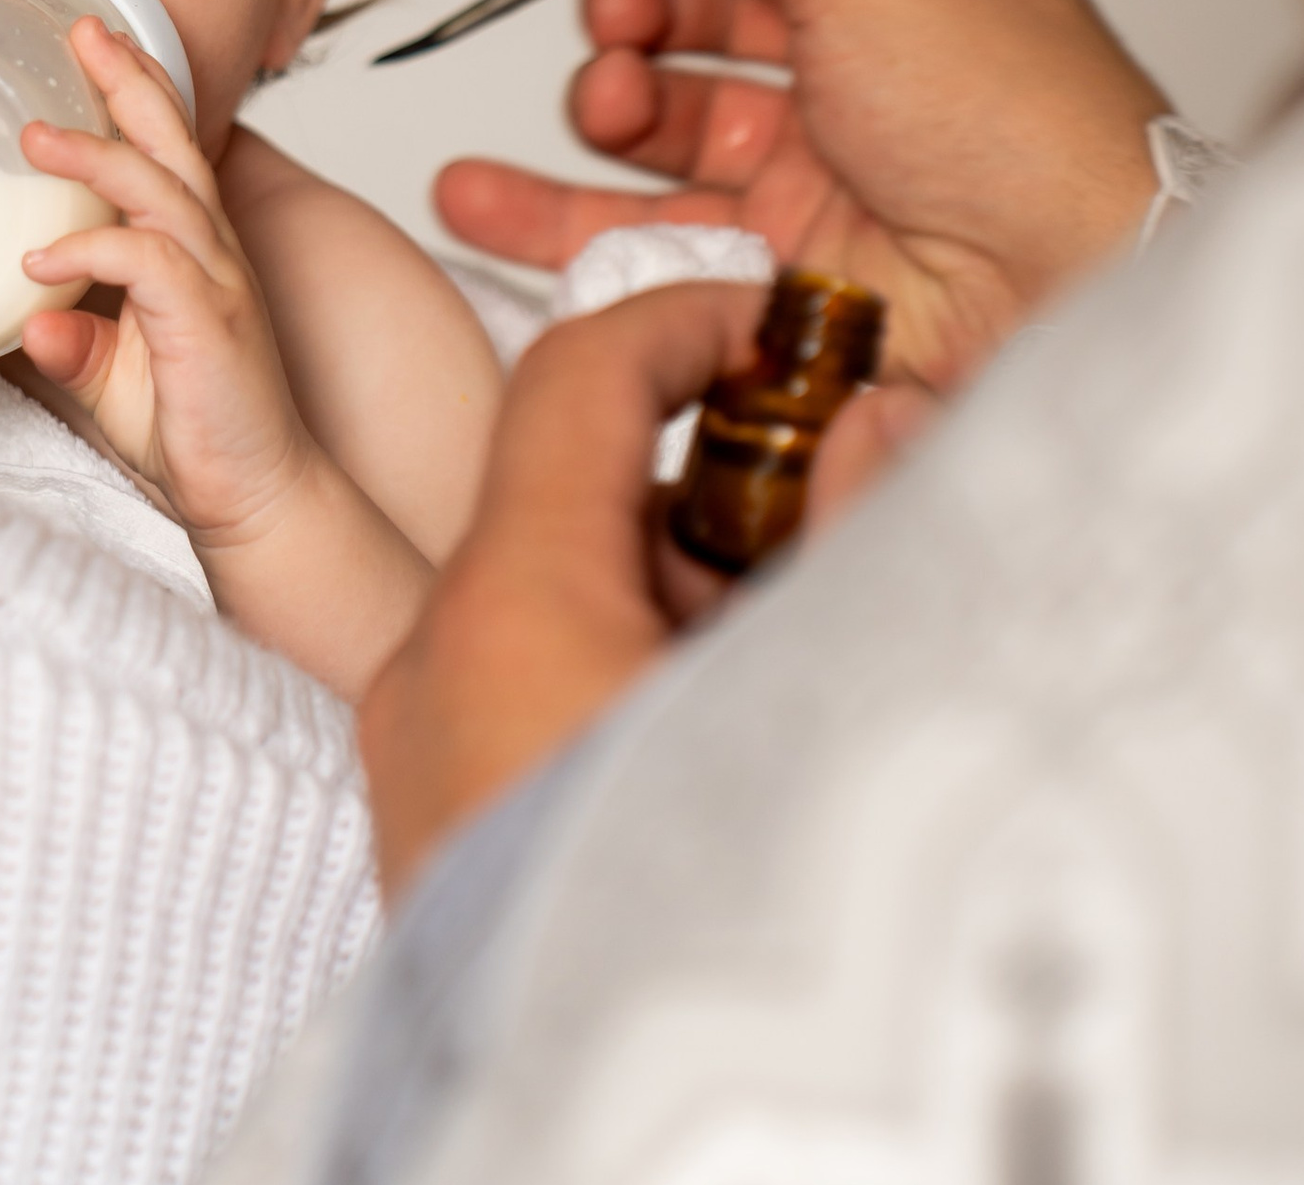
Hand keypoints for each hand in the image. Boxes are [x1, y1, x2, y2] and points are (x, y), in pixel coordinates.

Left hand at [19, 19, 315, 542]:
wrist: (258, 499)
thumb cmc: (195, 432)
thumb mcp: (112, 377)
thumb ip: (72, 341)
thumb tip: (24, 316)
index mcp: (194, 251)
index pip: (170, 151)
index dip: (139, 91)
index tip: (99, 41)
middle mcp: (212, 254)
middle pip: (176, 144)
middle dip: (130, 81)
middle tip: (83, 30)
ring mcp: (217, 285)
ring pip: (161, 191)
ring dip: (97, 156)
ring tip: (37, 137)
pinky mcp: (208, 324)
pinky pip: (147, 262)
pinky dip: (92, 247)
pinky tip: (41, 256)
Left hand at [361, 277, 939, 893]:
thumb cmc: (722, 982)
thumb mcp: (836, 713)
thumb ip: (858, 532)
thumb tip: (877, 414)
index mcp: (510, 613)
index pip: (575, 375)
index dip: (690, 320)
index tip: (789, 328)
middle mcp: (436, 677)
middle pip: (582, 502)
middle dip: (724, 494)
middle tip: (854, 531)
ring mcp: (426, 770)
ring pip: (564, 610)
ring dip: (691, 605)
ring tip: (824, 687)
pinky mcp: (439, 846)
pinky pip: (535, 705)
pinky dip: (637, 683)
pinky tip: (750, 764)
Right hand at [435, 0, 1168, 394]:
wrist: (1061, 307)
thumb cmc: (1014, 122)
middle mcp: (856, 40)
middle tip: (622, 10)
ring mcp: (812, 148)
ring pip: (661, 103)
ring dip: (606, 90)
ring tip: (611, 102)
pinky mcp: (772, 248)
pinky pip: (640, 221)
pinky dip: (550, 210)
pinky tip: (479, 195)